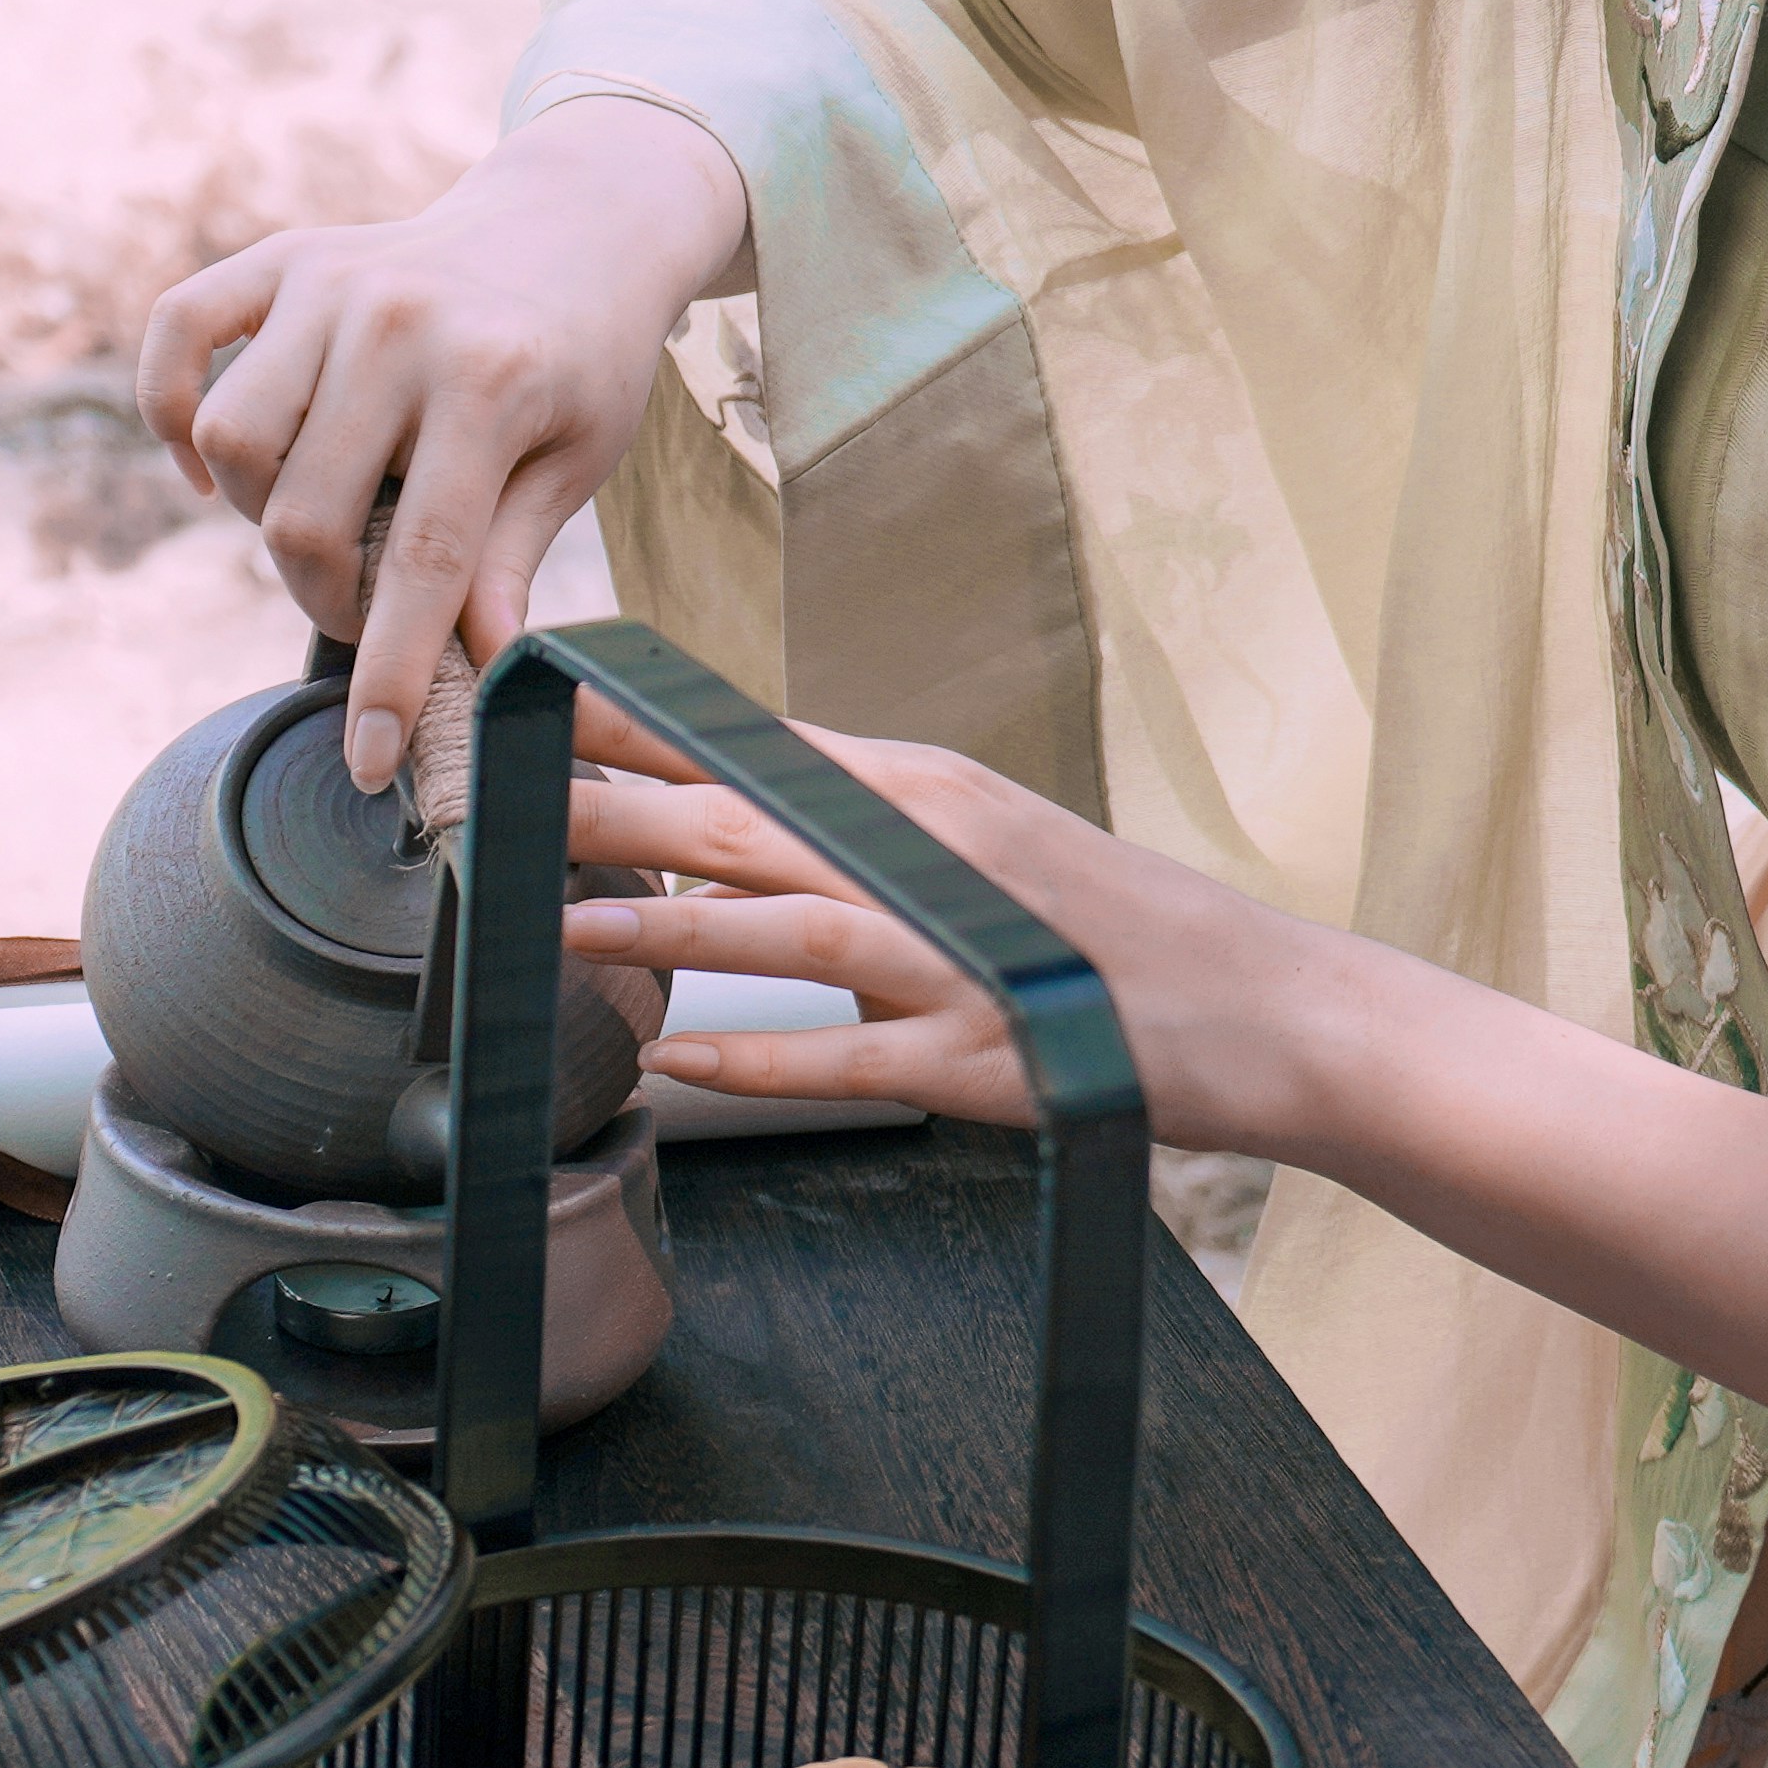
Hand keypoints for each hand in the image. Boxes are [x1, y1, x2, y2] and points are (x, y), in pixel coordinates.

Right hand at [137, 99, 754, 791]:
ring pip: (231, 438)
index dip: (392, 675)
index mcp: (489, 380)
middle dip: (325, 596)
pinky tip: (216, 463)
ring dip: (260, 508)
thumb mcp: (576, 457)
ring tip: (325, 511)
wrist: (574, 220)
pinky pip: (177, 334)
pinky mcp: (282, 257)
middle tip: (365, 601)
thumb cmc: (582, 356)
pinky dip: (173, 409)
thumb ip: (508, 555)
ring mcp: (330, 281)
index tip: (372, 758)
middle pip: (305, 514)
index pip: (423, 562)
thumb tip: (477, 666)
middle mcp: (397, 322)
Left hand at [549, 714, 1334, 1148]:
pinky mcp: (984, 1058)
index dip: (634, 730)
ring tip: (557, 922)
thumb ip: (863, 827)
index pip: (751, 749)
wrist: (1271, 1009)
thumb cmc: (1114, 932)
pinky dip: (758, 1058)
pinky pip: (849, 1058)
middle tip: (497, 799)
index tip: (533, 705)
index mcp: (924, 795)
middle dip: (611, 809)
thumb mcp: (981, 846)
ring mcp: (959, 958)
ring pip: (786, 931)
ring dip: (665, 924)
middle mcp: (934, 858)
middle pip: (744, 823)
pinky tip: (679, 1062)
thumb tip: (733, 814)